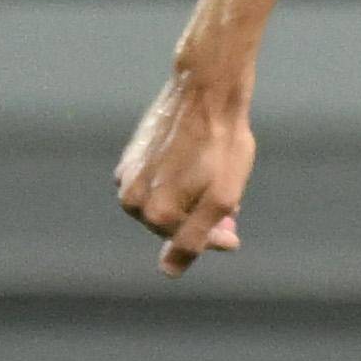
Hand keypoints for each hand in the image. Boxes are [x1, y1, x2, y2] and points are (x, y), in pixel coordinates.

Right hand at [115, 72, 253, 274]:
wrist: (206, 89)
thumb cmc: (222, 142)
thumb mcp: (223, 197)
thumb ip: (197, 238)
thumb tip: (170, 271)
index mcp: (153, 214)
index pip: (188, 245)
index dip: (217, 234)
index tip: (234, 219)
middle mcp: (130, 199)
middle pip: (173, 226)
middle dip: (202, 217)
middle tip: (231, 201)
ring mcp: (126, 177)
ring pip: (165, 204)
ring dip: (191, 199)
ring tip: (215, 177)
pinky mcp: (129, 158)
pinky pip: (156, 184)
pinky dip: (178, 181)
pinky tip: (196, 163)